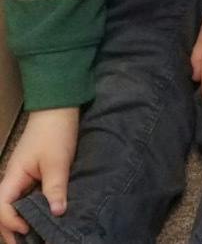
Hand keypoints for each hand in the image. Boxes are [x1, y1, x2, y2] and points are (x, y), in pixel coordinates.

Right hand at [0, 107, 78, 243]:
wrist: (59, 108)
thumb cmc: (55, 133)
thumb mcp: (57, 161)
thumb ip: (55, 187)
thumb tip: (57, 213)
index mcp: (12, 178)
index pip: (2, 209)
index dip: (11, 223)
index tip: (28, 231)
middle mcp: (12, 181)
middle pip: (3, 213)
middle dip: (12, 230)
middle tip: (29, 243)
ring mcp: (21, 179)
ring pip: (13, 207)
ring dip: (20, 222)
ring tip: (34, 237)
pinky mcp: (32, 176)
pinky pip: (25, 199)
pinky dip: (30, 211)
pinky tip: (42, 218)